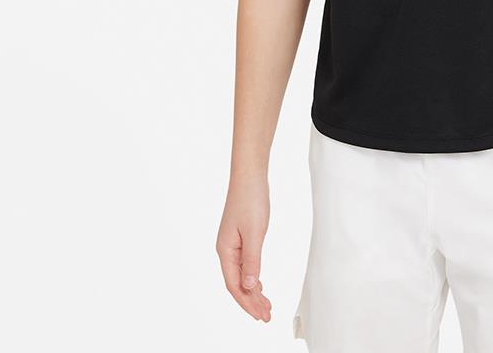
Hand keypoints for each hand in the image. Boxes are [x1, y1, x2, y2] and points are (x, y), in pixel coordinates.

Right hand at [216, 175, 271, 322]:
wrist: (249, 175)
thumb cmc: (250, 200)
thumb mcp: (254, 232)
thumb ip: (252, 260)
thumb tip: (250, 286)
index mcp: (225, 250)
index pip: (234, 285)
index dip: (247, 303)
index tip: (260, 316)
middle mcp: (226, 250)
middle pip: (237, 283)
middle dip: (251, 301)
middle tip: (267, 316)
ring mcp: (232, 243)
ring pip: (241, 274)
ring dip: (254, 291)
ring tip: (266, 306)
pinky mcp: (240, 237)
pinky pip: (244, 264)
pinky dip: (253, 277)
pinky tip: (259, 284)